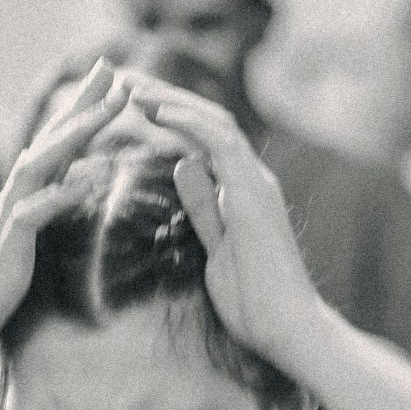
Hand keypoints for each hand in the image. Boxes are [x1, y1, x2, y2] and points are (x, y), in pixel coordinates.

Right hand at [0, 60, 128, 345]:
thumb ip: (24, 241)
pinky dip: (62, 194)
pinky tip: (92, 178)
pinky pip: (34, 216)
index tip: (104, 89)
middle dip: (81, 105)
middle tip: (113, 67)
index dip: (74, 121)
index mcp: (11, 212)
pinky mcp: (3, 255)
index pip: (48, 155)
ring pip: (42, 166)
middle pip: (48, 144)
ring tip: (113, 105)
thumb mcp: (6, 269)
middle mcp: (5, 208)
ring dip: (78, 133)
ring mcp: (1, 227)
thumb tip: (43, 219)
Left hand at [123, 72, 321, 366]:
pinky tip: (157, 111)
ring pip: (214, 122)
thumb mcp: (216, 247)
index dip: (169, 116)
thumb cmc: (256, 300)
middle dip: (164, 98)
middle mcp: (253, 179)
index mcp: (243, 191)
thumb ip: (203, 207)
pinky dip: (188, 122)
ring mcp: (257, 184)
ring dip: (171, 101)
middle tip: (122, 81)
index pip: (204, 139)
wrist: (287, 328)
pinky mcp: (255, 195)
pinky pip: (222, 144)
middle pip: (207, 121)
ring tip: (132, 88)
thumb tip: (184, 167)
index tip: (131, 103)